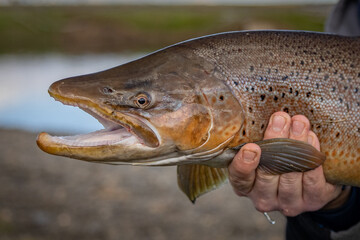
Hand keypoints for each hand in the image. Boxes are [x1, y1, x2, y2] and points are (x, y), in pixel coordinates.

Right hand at [228, 112, 348, 216]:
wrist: (310, 182)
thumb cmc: (278, 161)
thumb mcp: (263, 152)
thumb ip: (260, 141)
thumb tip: (267, 115)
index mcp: (246, 186)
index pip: (239, 178)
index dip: (244, 164)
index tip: (252, 147)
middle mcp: (264, 198)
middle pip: (267, 173)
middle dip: (275, 141)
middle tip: (281, 118)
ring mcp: (288, 203)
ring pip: (290, 175)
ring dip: (296, 145)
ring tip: (300, 123)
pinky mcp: (312, 201)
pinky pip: (312, 180)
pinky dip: (311, 158)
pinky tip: (311, 139)